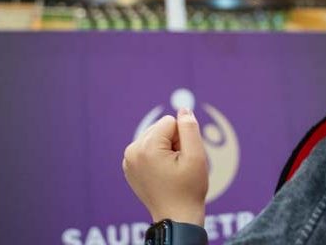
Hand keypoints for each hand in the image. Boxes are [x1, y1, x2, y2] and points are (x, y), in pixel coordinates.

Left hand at [122, 109, 208, 225]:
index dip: (183, 138)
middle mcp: (132, 150)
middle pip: (161, 127)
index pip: (171, 122)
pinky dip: (157, 157)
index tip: (182, 159)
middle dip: (173, 142)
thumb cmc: (189, 188)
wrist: (177, 217)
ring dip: (166, 149)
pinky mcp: (129, 166)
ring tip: (170, 171)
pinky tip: (162, 173)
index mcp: (146, 147)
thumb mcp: (197, 156)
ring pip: (155, 136)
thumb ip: (190, 127)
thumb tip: (183, 109)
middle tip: (177, 166)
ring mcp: (128, 159)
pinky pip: (148, 148)